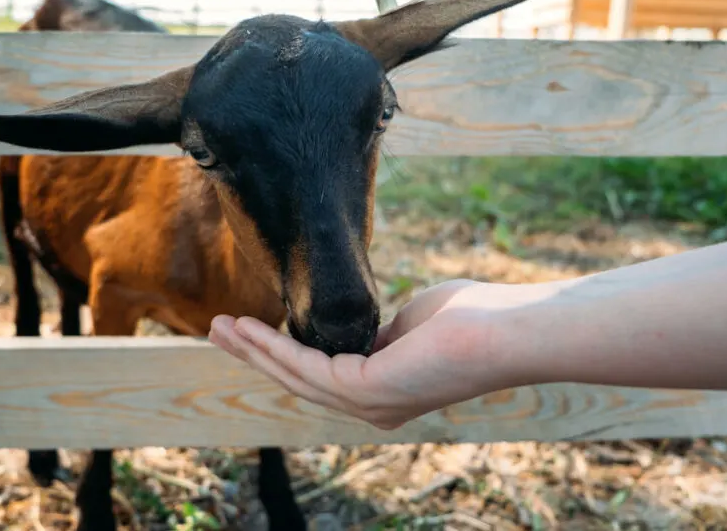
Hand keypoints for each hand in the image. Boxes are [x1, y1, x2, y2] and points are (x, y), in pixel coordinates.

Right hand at [208, 279, 557, 429]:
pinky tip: (250, 327)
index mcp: (383, 391)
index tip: (252, 329)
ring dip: (254, 350)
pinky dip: (274, 346)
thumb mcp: (411, 322)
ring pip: (295, 376)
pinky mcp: (367, 390)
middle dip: (256, 354)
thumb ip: (379, 331)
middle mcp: (372, 407)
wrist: (506, 329)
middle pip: (298, 379)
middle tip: (219, 330)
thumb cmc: (472, 319)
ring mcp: (368, 404)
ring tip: (220, 327)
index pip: (320, 374)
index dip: (281, 352)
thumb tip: (361, 328)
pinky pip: (307, 366)